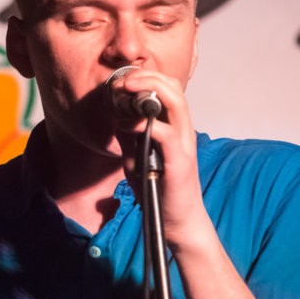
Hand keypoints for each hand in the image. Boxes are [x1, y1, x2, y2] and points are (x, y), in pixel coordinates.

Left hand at [110, 68, 211, 249]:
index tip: (121, 80)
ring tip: (125, 89)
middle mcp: (184, 132)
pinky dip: (146, 124)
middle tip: (121, 80)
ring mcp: (184, 145)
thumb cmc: (158, 189)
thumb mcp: (136, 156)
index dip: (146, 77)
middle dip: (146, 76)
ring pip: (177, 103)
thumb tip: (115, 114)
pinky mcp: (180, 163)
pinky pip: (167, 135)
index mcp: (175, 128)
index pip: (168, 89)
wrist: (176, 222)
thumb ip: (128, 135)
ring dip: (149, 90)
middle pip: (174, 88)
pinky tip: (127, 125)